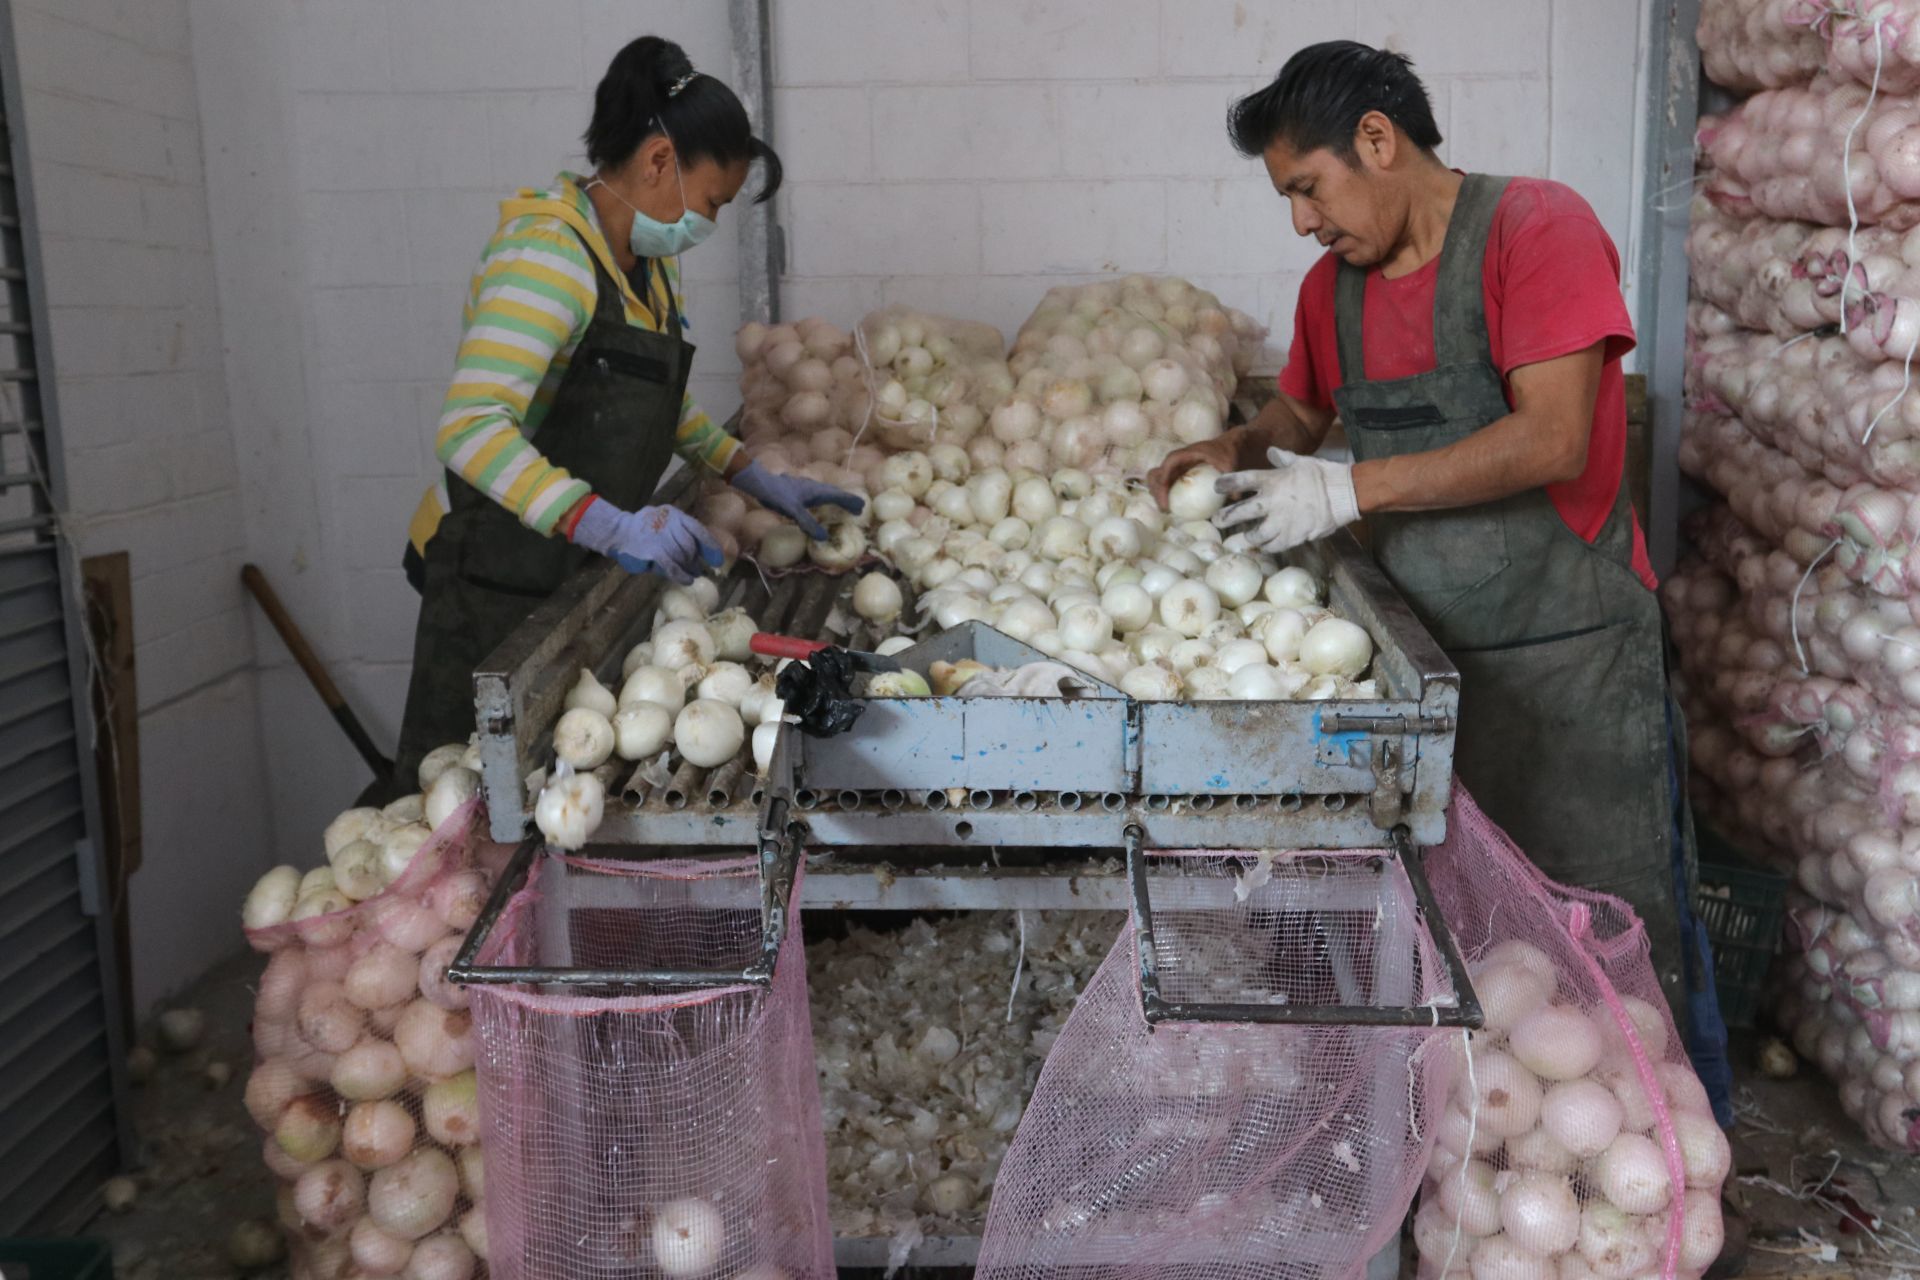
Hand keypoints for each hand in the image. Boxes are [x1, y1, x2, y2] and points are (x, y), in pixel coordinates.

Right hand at [569, 498, 723, 584]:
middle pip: (690, 545)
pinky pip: (672, 566)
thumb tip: (701, 556)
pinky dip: (681, 575)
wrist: (617, 532)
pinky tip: (686, 580)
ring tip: (691, 575)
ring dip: (689, 569)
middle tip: (698, 570)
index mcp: (674, 515)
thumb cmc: (644, 532)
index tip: (717, 560)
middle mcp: (669, 522)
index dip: (710, 546)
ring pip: (682, 556)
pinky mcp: (653, 551)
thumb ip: (681, 536)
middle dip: (695, 560)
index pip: (697, 529)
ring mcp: (661, 536)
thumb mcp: (664, 526)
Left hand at [730, 460, 865, 538]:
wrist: (759, 483)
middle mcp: (814, 487)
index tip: (861, 507)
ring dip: (835, 498)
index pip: (838, 496)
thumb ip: (808, 524)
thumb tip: (824, 537)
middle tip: (857, 508)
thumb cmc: (777, 495)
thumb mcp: (793, 511)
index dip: (850, 502)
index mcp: (816, 491)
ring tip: (842, 505)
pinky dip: (823, 499)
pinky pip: (816, 494)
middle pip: (834, 493)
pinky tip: (818, 502)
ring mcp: (805, 487)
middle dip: (846, 500)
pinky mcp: (797, 489)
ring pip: (825, 492)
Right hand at [1148, 430, 1258, 508]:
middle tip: (1165, 509)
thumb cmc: (1226, 453)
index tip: (1166, 503)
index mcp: (1184, 455)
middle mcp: (1175, 461)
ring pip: (1156, 480)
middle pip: (1155, 475)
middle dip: (1156, 492)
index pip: (1167, 468)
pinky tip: (1174, 507)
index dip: (1162, 485)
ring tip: (1167, 510)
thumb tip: (1234, 497)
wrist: (1227, 446)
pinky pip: (1166, 484)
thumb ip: (1230, 478)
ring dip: (1157, 494)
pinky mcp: (1178, 473)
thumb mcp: (1230, 463)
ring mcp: (1175, 467)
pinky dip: (1165, 495)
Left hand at [1214, 447, 1359, 552]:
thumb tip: (1272, 452)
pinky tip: (1265, 547)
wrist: (1342, 493)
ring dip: (1247, 537)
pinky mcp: (1291, 537)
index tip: (1216, 487)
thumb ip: (1283, 458)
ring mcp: (1280, 522)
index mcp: (1271, 480)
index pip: (1241, 480)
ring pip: (1254, 535)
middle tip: (1217, 521)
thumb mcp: (1301, 461)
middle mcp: (1271, 502)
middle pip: (1240, 513)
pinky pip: (1272, 546)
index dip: (1226, 484)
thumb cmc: (1323, 474)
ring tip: (1243, 539)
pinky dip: (1267, 547)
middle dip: (1225, 518)